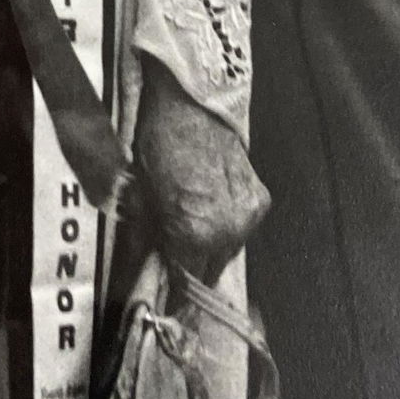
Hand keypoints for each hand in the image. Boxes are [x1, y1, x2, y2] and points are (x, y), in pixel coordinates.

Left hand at [133, 57, 268, 282]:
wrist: (190, 101)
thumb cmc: (158, 143)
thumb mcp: (140, 195)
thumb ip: (143, 240)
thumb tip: (139, 270)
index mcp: (195, 234)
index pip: (185, 284)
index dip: (172, 292)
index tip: (164, 297)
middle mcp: (228, 232)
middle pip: (208, 272)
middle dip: (189, 270)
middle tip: (171, 260)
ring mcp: (248, 216)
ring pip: (226, 251)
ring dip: (208, 248)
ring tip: (188, 228)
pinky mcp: (260, 199)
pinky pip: (240, 227)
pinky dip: (225, 225)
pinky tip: (209, 208)